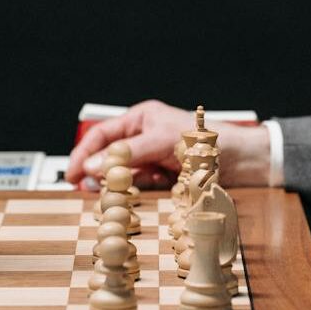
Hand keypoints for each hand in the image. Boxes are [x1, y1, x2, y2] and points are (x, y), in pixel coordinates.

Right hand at [64, 99, 271, 189]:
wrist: (238, 159)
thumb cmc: (203, 139)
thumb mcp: (160, 140)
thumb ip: (126, 154)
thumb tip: (92, 165)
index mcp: (139, 119)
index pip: (101, 135)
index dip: (83, 153)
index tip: (72, 173)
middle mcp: (143, 138)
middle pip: (109, 157)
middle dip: (98, 172)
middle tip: (85, 188)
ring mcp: (152, 159)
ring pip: (124, 174)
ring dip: (119, 183)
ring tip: (112, 190)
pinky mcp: (163, 178)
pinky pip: (141, 186)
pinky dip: (139, 189)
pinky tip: (145, 189)